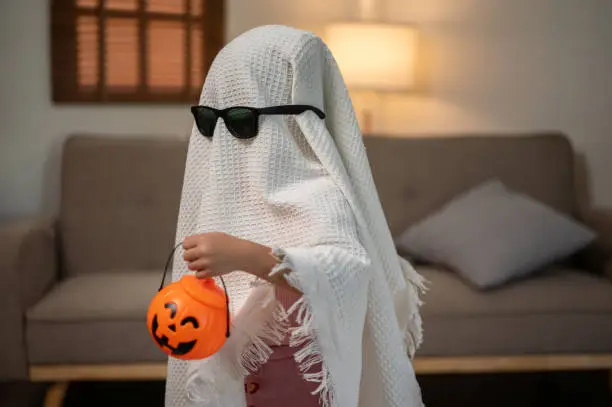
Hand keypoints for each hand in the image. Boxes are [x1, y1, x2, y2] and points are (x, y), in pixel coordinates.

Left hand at [182, 232, 301, 294]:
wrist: (242, 254)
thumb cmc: (230, 243)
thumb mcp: (214, 236)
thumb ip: (200, 239)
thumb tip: (187, 244)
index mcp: (203, 240)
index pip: (185, 244)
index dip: (189, 246)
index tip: (194, 247)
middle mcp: (203, 251)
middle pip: (186, 256)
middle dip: (191, 255)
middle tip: (199, 255)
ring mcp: (206, 263)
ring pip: (190, 266)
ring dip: (195, 264)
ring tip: (203, 262)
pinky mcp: (210, 272)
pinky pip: (197, 275)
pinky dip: (200, 273)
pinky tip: (206, 269)